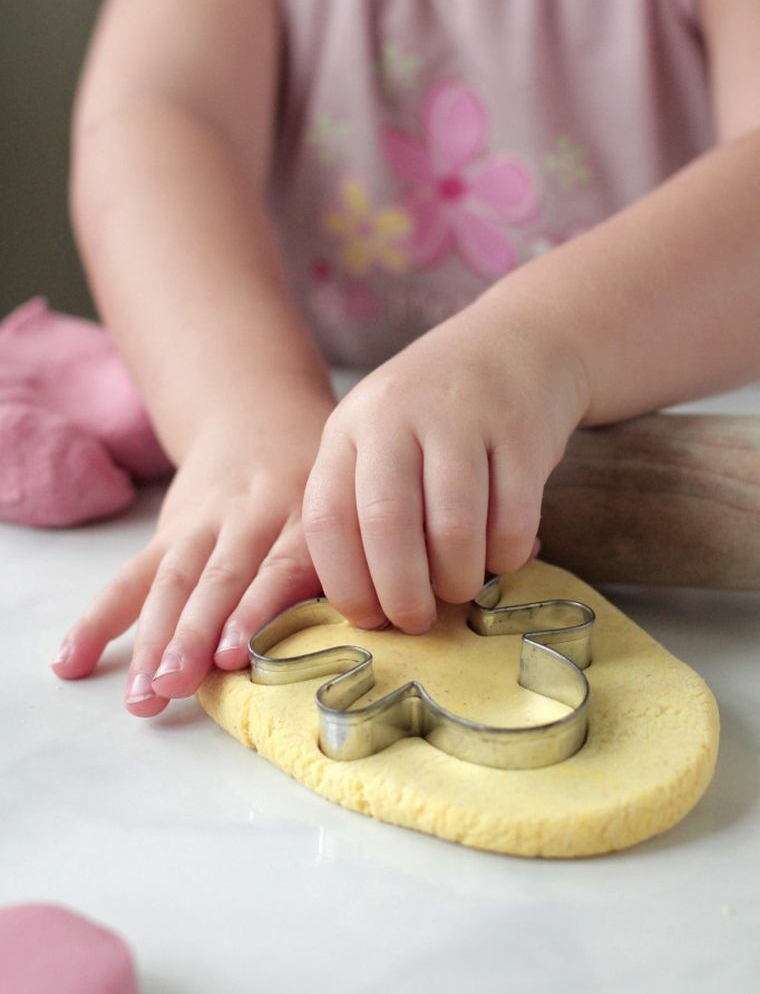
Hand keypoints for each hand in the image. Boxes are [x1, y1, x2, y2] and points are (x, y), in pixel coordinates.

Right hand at [52, 387, 333, 715]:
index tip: (230, 655)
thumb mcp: (348, 504)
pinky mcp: (171, 530)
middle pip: (220, 576)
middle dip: (193, 634)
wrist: (260, 413)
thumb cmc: (319, 483)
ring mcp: (206, 522)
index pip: (281, 563)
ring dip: (153, 638)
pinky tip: (74, 660)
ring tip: (142, 694)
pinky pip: (133, 574)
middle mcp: (255, 515)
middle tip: (175, 685)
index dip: (255, 609)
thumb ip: (354, 560)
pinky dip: (101, 617)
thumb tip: (383, 634)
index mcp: (309, 513)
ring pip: (173, 580)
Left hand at [303, 307, 585, 632]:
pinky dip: (506, 556)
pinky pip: (512, 519)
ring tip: (461, 588)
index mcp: (349, 428)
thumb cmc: (436, 418)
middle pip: (386, 525)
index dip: (345, 583)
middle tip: (418, 622)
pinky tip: (502, 555)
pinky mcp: (521, 430)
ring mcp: (461, 418)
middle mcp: (396, 417)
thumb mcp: (379, 443)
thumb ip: (361, 508)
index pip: (327, 518)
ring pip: (453, 528)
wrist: (517, 345)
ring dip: (458, 580)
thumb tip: (364, 611)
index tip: (368, 619)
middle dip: (402, 594)